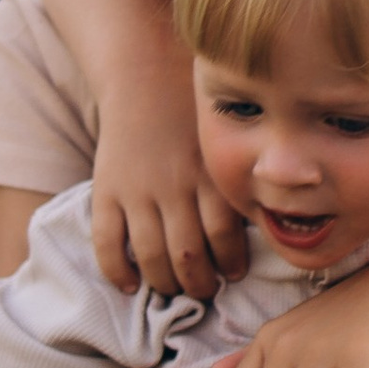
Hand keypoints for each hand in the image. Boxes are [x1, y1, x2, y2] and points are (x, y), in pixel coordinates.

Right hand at [88, 113, 248, 301]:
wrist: (145, 76)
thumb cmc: (194, 115)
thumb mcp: (223, 143)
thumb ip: (234, 183)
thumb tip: (261, 227)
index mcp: (209, 174)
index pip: (224, 236)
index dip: (231, 264)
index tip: (233, 274)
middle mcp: (174, 185)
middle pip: (189, 255)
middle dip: (199, 284)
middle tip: (204, 291)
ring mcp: (138, 190)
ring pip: (151, 257)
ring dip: (165, 284)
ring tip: (173, 289)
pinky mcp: (107, 190)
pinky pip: (108, 243)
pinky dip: (118, 272)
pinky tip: (129, 284)